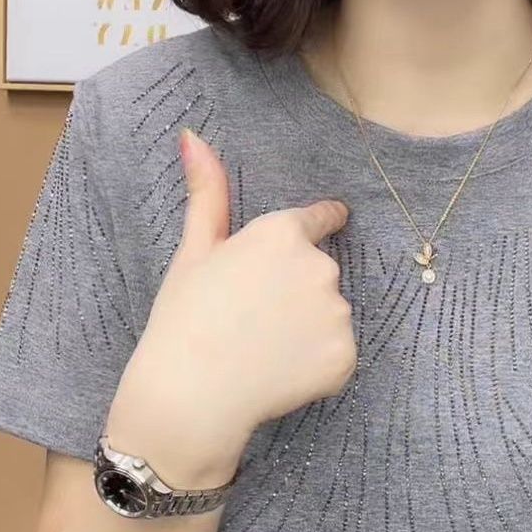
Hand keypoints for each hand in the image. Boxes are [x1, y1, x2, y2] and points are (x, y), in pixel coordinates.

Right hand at [105, 128, 355, 486]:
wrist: (191, 395)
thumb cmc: (185, 319)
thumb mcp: (194, 251)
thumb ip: (208, 194)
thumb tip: (192, 136)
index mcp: (284, 234)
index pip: (320, 219)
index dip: (320, 224)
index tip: (330, 224)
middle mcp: (321, 267)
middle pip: (321, 273)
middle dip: (297, 289)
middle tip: (255, 316)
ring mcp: (338, 314)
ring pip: (331, 314)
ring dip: (309, 328)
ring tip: (263, 348)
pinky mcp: (346, 356)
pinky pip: (337, 353)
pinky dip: (318, 363)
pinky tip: (281, 373)